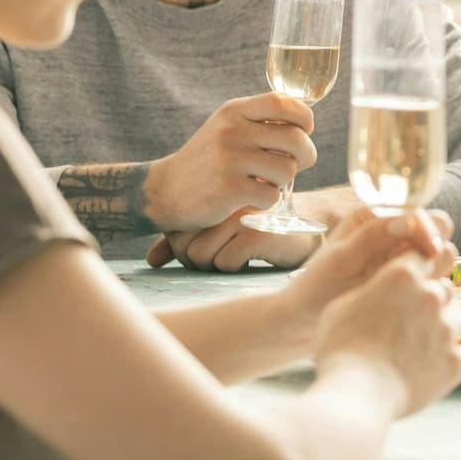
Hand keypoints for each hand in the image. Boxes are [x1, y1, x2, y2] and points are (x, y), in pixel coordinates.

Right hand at [144, 92, 317, 230]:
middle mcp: (232, 131)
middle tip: (297, 165)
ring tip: (266, 182)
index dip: (304, 117)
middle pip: (296, 139)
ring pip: (288, 170)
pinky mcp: (229, 189)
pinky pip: (272, 196)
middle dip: (305, 155)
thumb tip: (305, 123)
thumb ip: (260, 121)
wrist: (163, 191)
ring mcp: (230, 159)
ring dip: (283, 181)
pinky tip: (251, 199)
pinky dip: (266, 201)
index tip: (305, 130)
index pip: (284, 103)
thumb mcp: (227, 128)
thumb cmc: (207, 160)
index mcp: (234, 111)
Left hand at [148, 211, 313, 272]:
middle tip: (225, 255)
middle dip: (199, 262)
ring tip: (238, 255)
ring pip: (200, 256)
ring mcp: (240, 215)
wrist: (308, 227)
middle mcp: (223, 199)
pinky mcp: (257, 232)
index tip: (211, 249)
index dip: (185, 251)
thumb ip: (185, 240)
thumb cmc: (259, 228)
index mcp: (213, 193)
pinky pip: (224, 262)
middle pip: (184, 247)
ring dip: (216, 265)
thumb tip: (152, 261)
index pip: (175, 233)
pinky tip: (253, 256)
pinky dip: (235, 266)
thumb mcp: (220, 230)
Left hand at [283, 208, 456, 336]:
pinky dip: (432, 282)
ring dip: (437, 265)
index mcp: (373, 216)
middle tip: (430, 269)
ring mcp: (400, 255)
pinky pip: (432, 273)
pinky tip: (419, 297)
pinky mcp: (405, 277)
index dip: (427, 228)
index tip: (432, 251)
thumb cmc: (316, 287)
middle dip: (436, 245)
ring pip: (438, 251)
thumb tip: (407, 220)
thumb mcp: (340, 259)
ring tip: (423, 285)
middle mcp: (391, 231)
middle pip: (434, 227)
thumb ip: (372, 236)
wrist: (304, 322)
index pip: (414, 210)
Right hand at [313, 256, 460, 415]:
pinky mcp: (456, 362)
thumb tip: (381, 286)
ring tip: (419, 349)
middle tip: (405, 325)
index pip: (420, 258)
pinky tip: (445, 367)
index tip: (401, 289)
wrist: (354, 395)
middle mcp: (431, 295)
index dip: (412, 274)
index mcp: (403, 275)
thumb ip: (371, 288)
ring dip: (444, 329)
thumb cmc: (339, 350)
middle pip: (442, 288)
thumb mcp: (341, 307)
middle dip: (427, 303)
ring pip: (459, 318)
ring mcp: (447, 328)